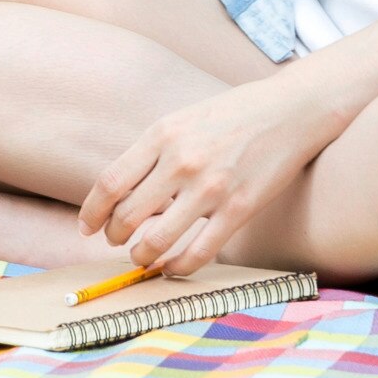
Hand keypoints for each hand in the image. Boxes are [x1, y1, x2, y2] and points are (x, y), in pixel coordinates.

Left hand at [77, 74, 347, 275]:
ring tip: (143, 257)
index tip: (88, 227)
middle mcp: (182, 160)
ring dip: (142, 257)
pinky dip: (178, 267)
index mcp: (163, 133)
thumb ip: (152, 153)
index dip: (91, 213)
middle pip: (127, 216)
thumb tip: (120, 195)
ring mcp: (211, 187)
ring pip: (156, 241)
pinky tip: (173, 267)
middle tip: (117, 241)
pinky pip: (198, 252)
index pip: (110, 183)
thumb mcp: (184, 120)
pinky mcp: (239, 209)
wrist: (290, 109)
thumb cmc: (233, 115)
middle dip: (115, 237)